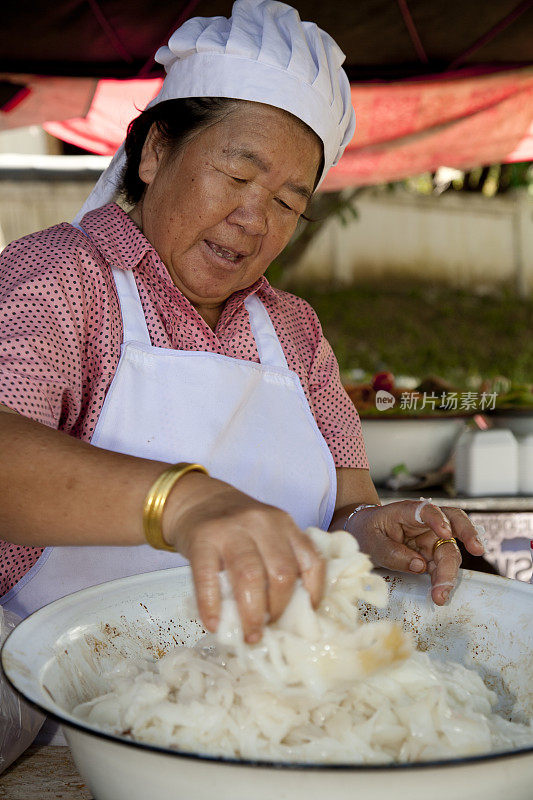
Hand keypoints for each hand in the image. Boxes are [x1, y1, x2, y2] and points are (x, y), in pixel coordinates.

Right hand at [163, 472, 324, 642]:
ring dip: (252, 614)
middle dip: (277, 610)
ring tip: (249, 635)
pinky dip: (212, 605)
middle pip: (281, 573)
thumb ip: (279, 560)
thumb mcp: (266, 532)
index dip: (311, 594)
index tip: (302, 617)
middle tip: (268, 629)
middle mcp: (261, 523)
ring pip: (250, 576)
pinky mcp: (202, 539)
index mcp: (283, 524)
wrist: (197, 500)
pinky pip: (208, 577)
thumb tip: (289, 616)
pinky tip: (214, 623)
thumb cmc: (236, 526)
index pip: (311, 561)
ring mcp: (231, 529)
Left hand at [346, 499, 484, 603]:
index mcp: (408, 512)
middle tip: (448, 579)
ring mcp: (431, 540)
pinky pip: (443, 566)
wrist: (363, 535)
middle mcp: (426, 524)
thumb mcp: (371, 540)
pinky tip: (440, 593)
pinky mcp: (432, 555)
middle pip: (451, 532)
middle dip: (451, 557)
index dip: (439, 519)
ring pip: (450, 553)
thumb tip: (419, 565)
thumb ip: (391, 551)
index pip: (428, 511)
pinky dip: (444, 580)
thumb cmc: (368, 531)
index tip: (446, 532)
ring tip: (440, 596)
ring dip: (448, 575)